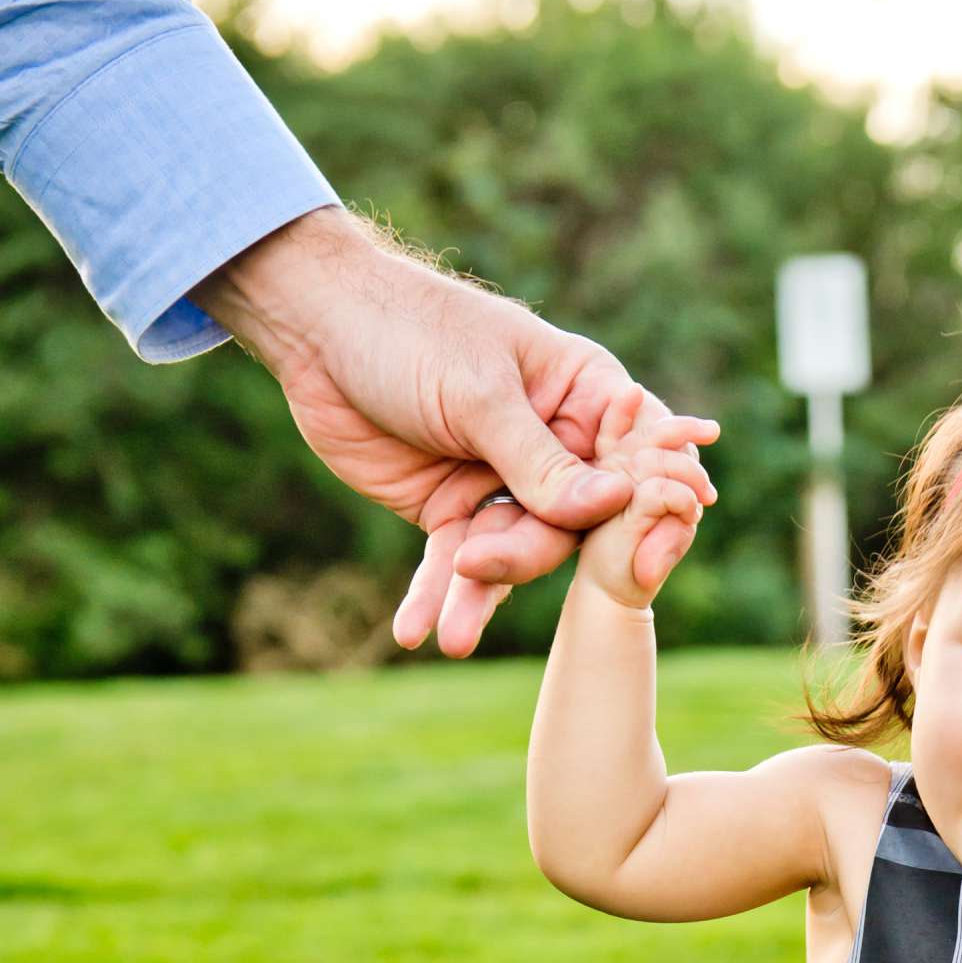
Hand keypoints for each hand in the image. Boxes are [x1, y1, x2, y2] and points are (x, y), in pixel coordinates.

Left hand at [192, 208, 717, 657]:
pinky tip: (414, 631)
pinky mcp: (451, 512)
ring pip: (512, 553)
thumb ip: (540, 461)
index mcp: (581, 394)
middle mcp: (553, 446)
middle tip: (482, 568)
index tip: (647, 560)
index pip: (634, 459)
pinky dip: (435, 597)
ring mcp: (503, 483)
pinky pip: (454, 565)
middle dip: (526, 555)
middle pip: (570, 524)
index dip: (646, 508)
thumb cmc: (409, 329)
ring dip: (476, 594)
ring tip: (450, 634)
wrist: (314, 328)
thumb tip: (612, 504)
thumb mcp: (479, 394)